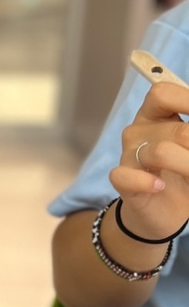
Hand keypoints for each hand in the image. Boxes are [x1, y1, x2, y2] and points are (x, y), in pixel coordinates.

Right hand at [113, 83, 188, 239]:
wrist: (169, 212)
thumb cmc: (185, 173)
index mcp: (157, 115)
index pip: (163, 94)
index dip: (187, 100)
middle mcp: (140, 131)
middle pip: (179, 130)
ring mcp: (129, 156)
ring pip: (160, 153)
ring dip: (188, 167)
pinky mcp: (123, 182)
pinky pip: (128, 176)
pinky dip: (147, 183)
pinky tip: (161, 186)